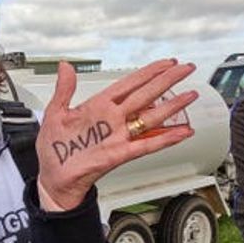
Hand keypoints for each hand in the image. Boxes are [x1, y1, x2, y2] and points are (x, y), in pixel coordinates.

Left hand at [36, 59, 196, 209]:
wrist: (53, 179)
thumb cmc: (54, 150)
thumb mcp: (54, 113)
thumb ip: (64, 90)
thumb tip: (65, 67)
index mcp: (97, 106)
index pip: (129, 84)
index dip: (148, 72)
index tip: (166, 63)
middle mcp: (112, 119)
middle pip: (146, 95)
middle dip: (167, 81)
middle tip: (186, 69)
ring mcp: (118, 136)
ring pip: (151, 117)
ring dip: (172, 106)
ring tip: (190, 95)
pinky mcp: (120, 154)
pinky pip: (147, 144)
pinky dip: (165, 138)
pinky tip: (181, 132)